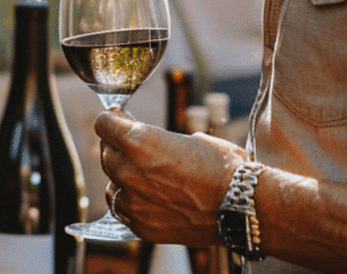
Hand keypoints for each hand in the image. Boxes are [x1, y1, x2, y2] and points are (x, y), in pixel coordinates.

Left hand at [95, 110, 242, 245]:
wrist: (242, 207)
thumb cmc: (223, 168)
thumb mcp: (189, 138)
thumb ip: (157, 140)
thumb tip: (145, 139)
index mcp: (138, 141)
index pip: (103, 124)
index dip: (114, 122)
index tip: (121, 123)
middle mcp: (128, 170)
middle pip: (106, 153)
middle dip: (119, 149)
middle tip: (141, 153)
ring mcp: (132, 201)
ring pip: (112, 184)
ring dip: (124, 180)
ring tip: (151, 180)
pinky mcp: (139, 225)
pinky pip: (123, 210)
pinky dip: (134, 204)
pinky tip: (155, 200)